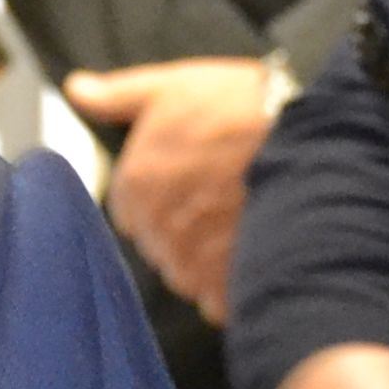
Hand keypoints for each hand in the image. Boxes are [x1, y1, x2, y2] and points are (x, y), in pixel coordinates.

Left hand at [70, 55, 279, 317]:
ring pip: (188, 276)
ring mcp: (194, 262)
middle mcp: (157, 229)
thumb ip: (118, 96)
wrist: (311, 135)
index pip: (129, 211)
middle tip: (225, 196)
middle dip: (185, 228)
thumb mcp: (173, 86)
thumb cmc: (241, 106)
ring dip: (208, 260)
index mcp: (135, 185)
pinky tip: (257, 253)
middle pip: (160, 245)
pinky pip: (219, 303)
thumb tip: (77, 88)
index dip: (161, 193)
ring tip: (244, 222)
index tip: (193, 178)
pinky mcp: (230, 285)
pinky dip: (233, 287)